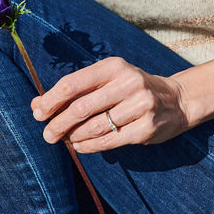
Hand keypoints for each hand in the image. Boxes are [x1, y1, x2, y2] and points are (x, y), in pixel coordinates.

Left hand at [32, 56, 191, 152]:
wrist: (176, 100)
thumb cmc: (131, 89)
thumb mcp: (108, 80)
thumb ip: (76, 90)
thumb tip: (37, 105)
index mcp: (113, 66)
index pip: (73, 83)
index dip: (51, 101)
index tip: (38, 113)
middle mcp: (128, 82)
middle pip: (81, 107)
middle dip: (59, 123)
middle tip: (47, 135)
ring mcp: (140, 105)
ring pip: (95, 127)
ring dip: (74, 137)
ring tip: (65, 140)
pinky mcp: (146, 128)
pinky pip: (110, 141)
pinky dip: (89, 146)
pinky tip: (80, 147)